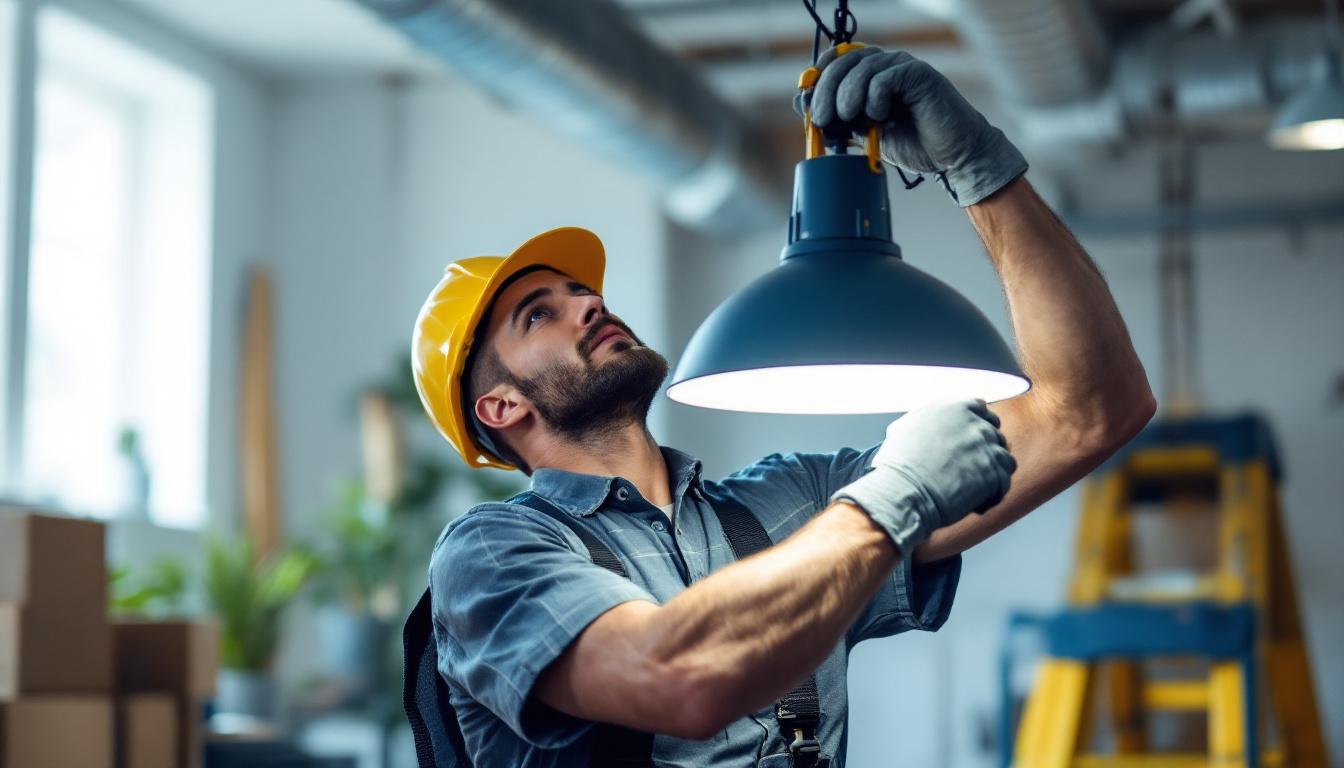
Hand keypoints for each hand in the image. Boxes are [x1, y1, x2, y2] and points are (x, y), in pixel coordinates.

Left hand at [804, 45, 1027, 205]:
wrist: (952, 156)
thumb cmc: (913, 144)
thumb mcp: (864, 134)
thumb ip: (839, 119)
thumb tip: (802, 106)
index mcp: (871, 74)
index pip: (836, 60)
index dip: (818, 77)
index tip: (807, 104)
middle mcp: (886, 64)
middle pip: (844, 62)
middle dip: (825, 91)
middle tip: (819, 118)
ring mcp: (903, 66)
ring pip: (862, 69)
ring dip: (847, 96)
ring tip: (848, 118)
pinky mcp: (919, 74)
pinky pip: (885, 78)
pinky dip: (875, 98)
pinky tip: (881, 116)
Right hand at [832, 399, 1015, 555]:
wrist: (901, 491)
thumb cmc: (896, 465)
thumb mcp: (904, 428)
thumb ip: (924, 419)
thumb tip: (926, 423)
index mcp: (954, 406)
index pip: (981, 410)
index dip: (977, 427)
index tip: (970, 443)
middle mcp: (974, 423)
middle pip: (995, 434)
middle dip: (985, 451)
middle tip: (969, 469)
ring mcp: (986, 447)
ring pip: (1004, 458)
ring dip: (992, 473)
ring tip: (973, 489)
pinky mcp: (994, 473)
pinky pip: (1004, 482)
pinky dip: (993, 494)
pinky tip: (974, 503)